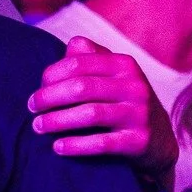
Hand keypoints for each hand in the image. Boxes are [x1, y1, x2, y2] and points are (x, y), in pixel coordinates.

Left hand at [29, 36, 178, 186]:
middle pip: (81, 87)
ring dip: (57, 121)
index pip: (78, 63)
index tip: (37, 90)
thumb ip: (90, 57)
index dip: (51, 76)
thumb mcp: (113, 75)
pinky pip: (102, 143)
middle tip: (32, 109)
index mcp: (124, 65)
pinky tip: (57, 147)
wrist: (159, 140)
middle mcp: (135, 86)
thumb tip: (71, 44)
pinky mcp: (139, 141)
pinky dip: (75, 145)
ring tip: (38, 127)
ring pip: (90, 114)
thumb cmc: (123, 102)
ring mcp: (139, 114)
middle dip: (49, 98)